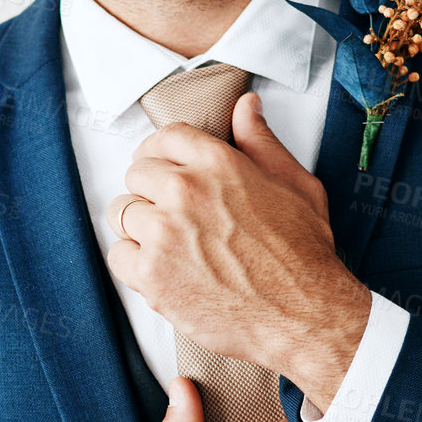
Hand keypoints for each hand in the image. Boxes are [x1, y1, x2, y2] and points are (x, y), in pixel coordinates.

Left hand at [104, 91, 369, 389]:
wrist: (304, 314)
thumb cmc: (303, 254)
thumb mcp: (295, 184)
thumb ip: (261, 143)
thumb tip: (246, 108)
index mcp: (217, 163)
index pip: (163, 137)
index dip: (162, 153)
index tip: (164, 168)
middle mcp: (185, 190)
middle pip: (136, 173)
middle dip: (150, 190)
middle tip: (170, 213)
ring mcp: (163, 232)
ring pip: (121, 212)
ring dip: (138, 226)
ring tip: (165, 243)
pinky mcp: (151, 274)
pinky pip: (118, 256)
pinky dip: (133, 264)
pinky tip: (161, 270)